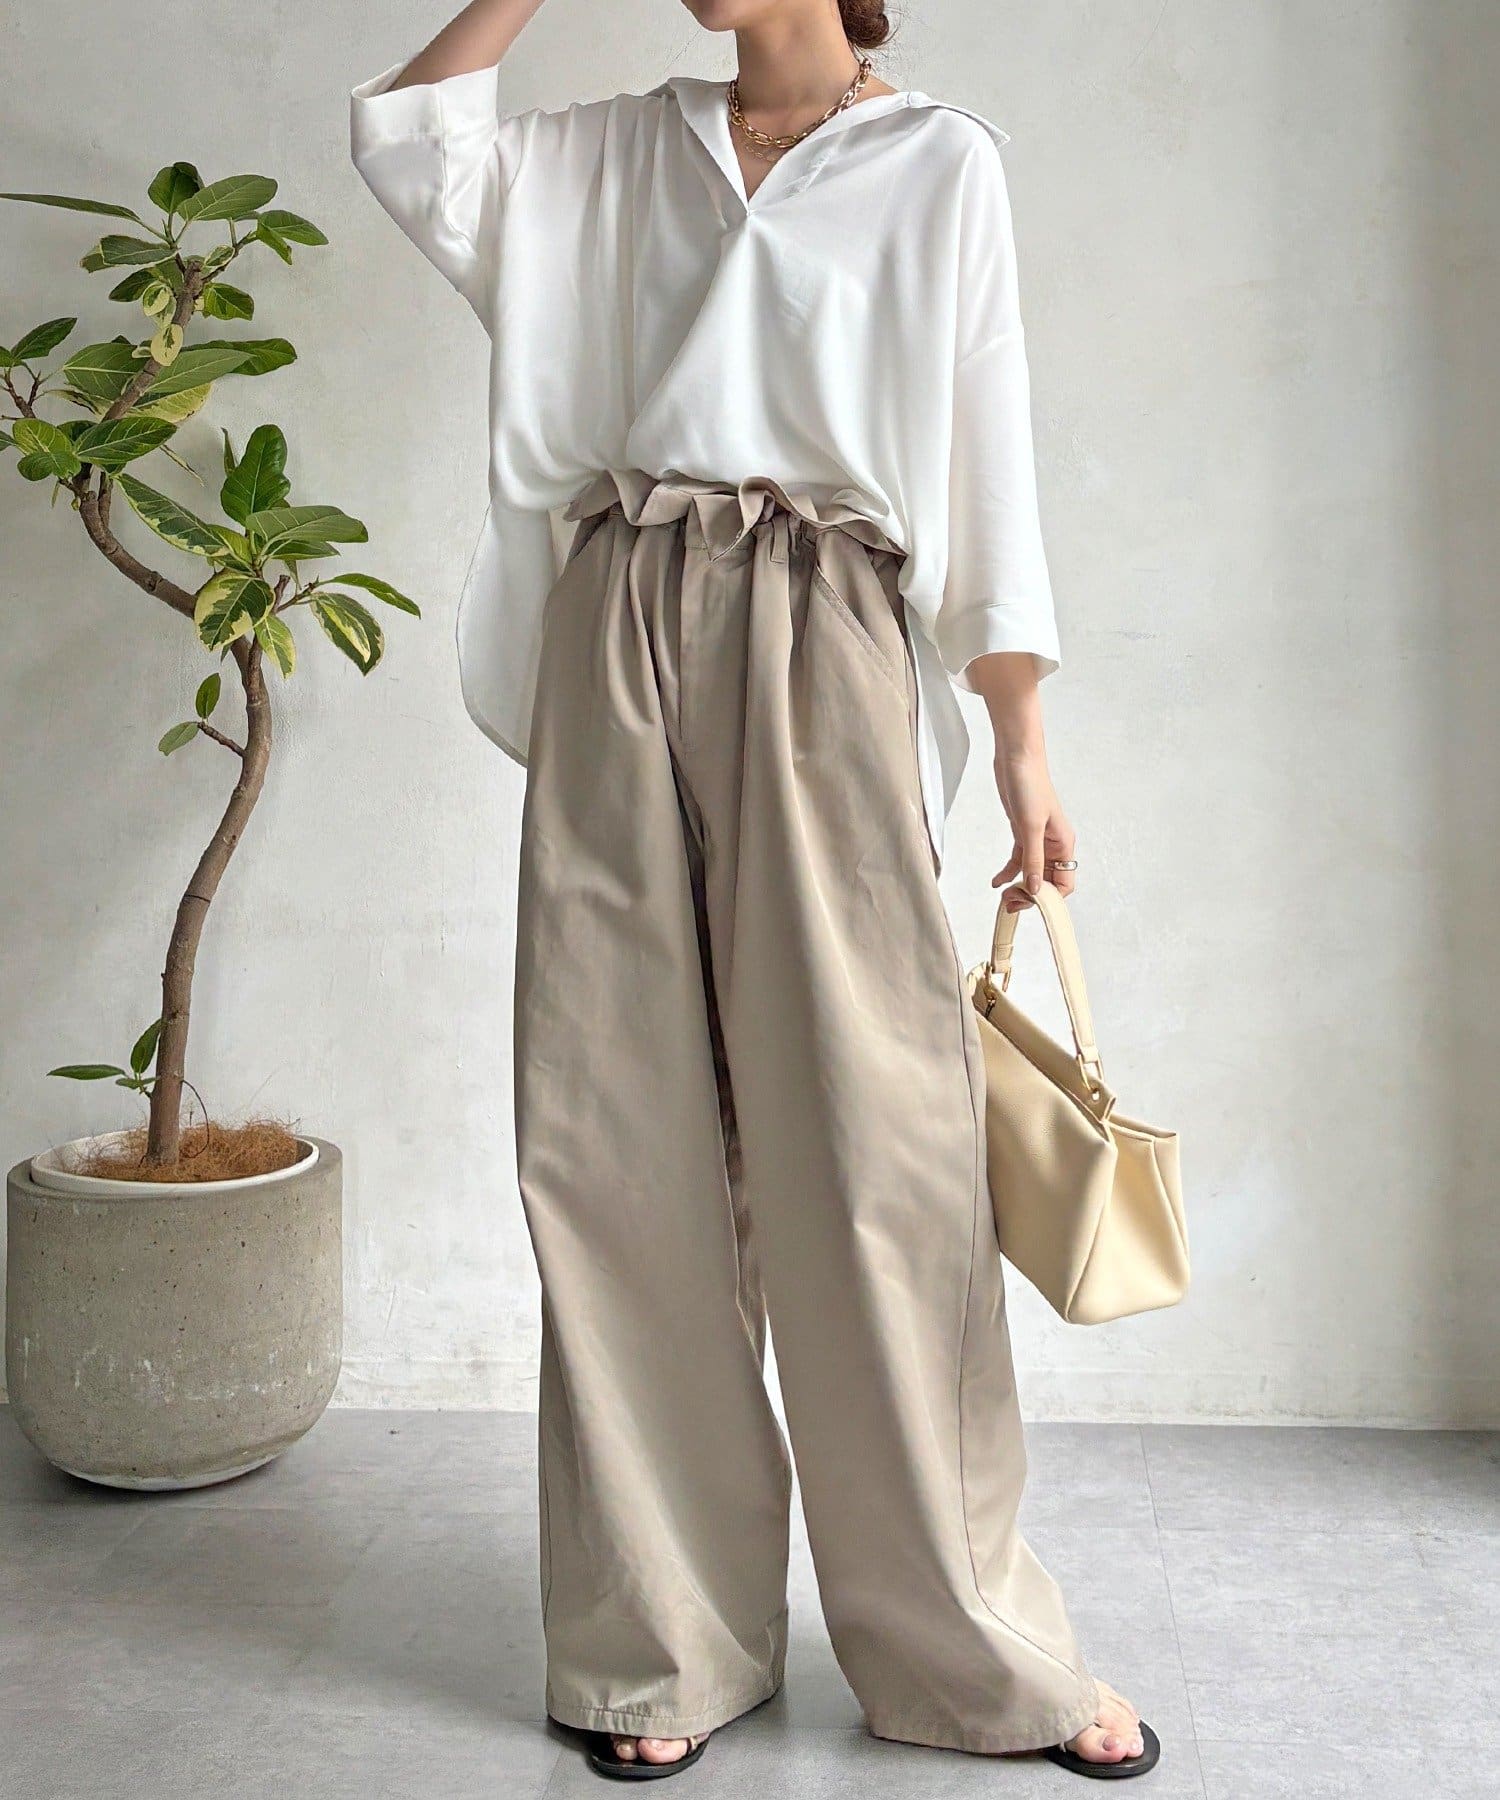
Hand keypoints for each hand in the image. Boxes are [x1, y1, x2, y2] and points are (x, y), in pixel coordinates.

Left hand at [964, 649, 1075, 913]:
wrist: (1016, 758)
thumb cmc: (1030, 786)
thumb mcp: (1030, 827)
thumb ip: (1033, 861)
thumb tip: (1037, 891)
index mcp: (1063, 844)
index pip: (1064, 884)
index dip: (1048, 899)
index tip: (1029, 904)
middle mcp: (1054, 845)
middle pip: (1047, 882)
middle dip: (1031, 896)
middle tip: (1010, 904)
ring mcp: (1037, 840)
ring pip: (1032, 873)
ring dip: (1019, 887)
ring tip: (1002, 898)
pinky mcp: (1022, 833)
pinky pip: (1018, 860)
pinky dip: (1008, 873)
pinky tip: (996, 882)